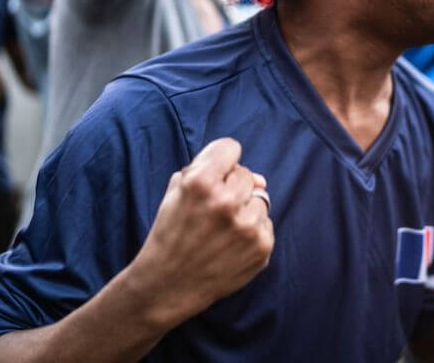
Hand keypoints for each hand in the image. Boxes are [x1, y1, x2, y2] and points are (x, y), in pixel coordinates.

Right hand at [127, 138, 273, 329]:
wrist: (168, 286)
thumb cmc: (170, 234)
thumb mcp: (175, 193)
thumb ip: (209, 171)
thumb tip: (259, 178)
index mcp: (201, 183)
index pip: (230, 148)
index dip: (221, 160)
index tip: (214, 175)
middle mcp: (227, 202)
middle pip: (245, 174)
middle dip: (231, 187)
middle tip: (212, 211)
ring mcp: (248, 226)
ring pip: (259, 199)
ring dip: (244, 209)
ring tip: (221, 229)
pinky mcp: (262, 247)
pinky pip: (266, 223)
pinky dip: (252, 230)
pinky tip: (231, 244)